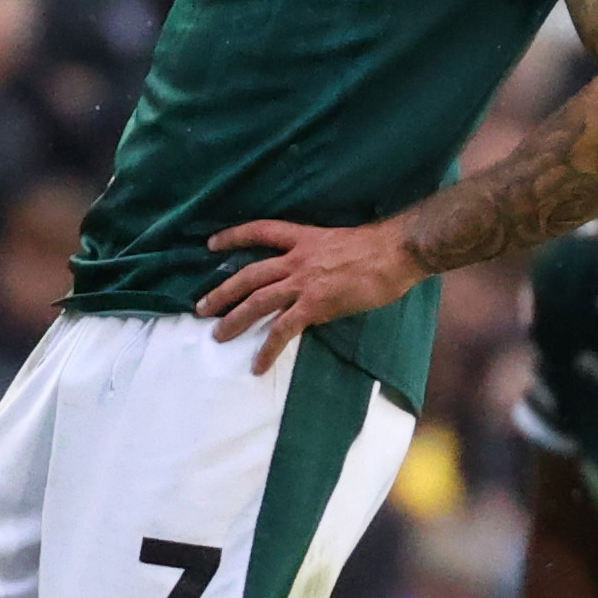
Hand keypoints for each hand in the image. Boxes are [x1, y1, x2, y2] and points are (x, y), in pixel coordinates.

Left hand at [197, 218, 428, 371]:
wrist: (397, 251)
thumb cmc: (379, 248)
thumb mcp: (341, 243)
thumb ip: (322, 257)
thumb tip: (318, 275)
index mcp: (304, 238)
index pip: (260, 231)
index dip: (234, 236)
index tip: (212, 244)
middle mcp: (297, 259)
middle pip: (249, 274)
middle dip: (222, 292)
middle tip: (201, 307)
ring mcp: (304, 282)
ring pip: (257, 301)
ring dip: (234, 320)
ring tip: (217, 336)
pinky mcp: (315, 305)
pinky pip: (283, 330)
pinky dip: (267, 350)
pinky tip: (258, 365)